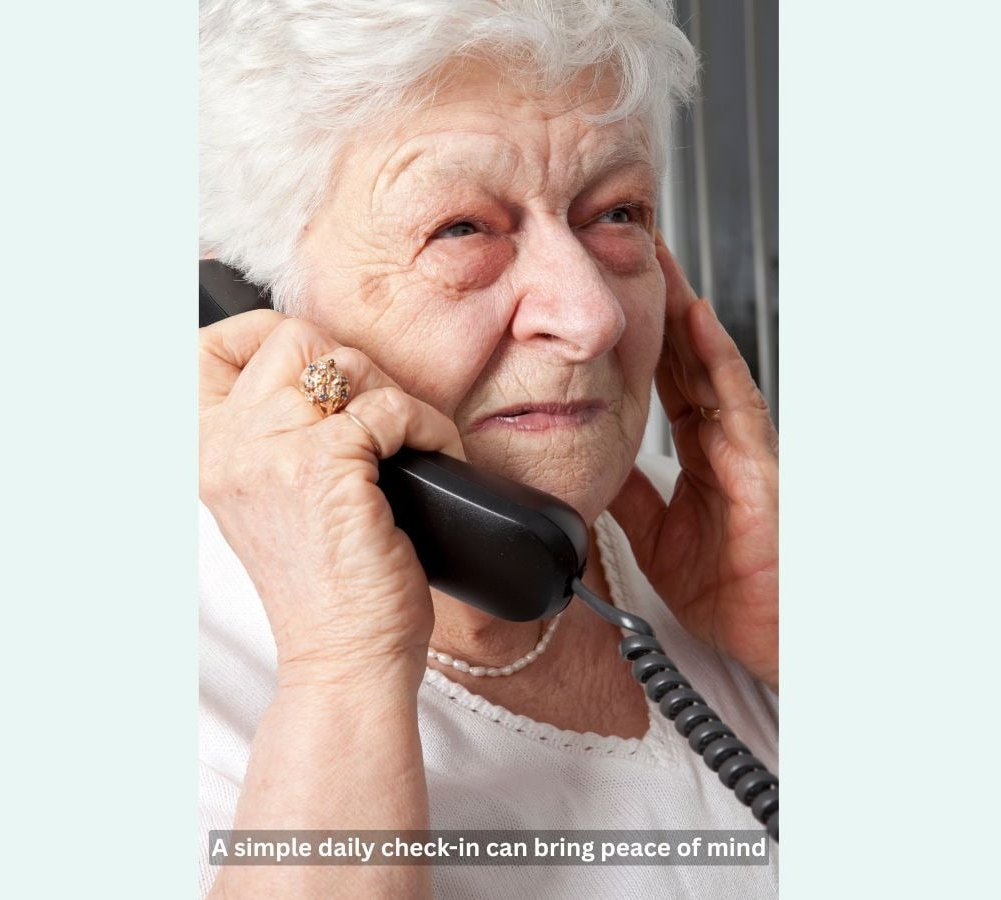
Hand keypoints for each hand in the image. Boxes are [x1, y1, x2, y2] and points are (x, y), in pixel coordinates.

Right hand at [199, 311, 465, 686]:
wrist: (344, 659)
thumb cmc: (325, 590)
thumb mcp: (276, 507)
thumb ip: (277, 442)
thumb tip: (331, 382)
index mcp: (209, 454)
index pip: (208, 350)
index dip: (264, 336)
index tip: (318, 368)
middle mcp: (227, 446)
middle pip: (291, 338)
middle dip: (351, 367)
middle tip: (382, 418)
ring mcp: (270, 452)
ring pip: (343, 363)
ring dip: (394, 395)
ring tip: (413, 441)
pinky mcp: (325, 466)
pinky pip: (390, 406)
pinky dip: (427, 425)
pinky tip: (435, 457)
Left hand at [609, 235, 778, 689]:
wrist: (768, 633)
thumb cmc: (727, 587)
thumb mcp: (656, 535)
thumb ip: (631, 495)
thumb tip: (594, 465)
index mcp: (698, 453)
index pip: (666, 382)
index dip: (640, 339)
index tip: (614, 299)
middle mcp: (721, 439)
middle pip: (686, 359)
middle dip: (658, 306)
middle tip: (629, 254)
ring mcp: (742, 444)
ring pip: (709, 364)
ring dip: (681, 312)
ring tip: (658, 263)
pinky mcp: (757, 460)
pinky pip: (735, 398)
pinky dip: (715, 358)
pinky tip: (695, 319)